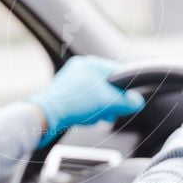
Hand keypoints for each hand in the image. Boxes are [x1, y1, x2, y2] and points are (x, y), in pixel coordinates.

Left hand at [27, 56, 145, 148]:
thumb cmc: (74, 104)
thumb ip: (127, 102)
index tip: (131, 102)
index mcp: (91, 63)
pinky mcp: (63, 95)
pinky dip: (88, 111)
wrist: (45, 117)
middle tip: (111, 112)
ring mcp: (70, 82)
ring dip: (99, 108)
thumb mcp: (108, 102)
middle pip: (107, 86)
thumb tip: (137, 102)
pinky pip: (84, 102)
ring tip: (95, 116)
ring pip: (96, 96)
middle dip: (111, 102)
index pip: (119, 73)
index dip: (127, 89)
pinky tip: (85, 119)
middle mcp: (79, 69)